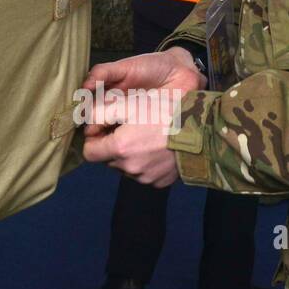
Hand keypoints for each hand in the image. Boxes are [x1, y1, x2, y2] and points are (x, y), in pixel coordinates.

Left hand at [77, 49, 205, 187]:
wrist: (202, 132)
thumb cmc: (164, 113)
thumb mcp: (129, 105)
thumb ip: (101, 114)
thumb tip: (86, 126)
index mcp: (119, 150)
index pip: (89, 153)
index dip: (94, 139)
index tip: (104, 128)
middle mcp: (129, 169)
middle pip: (107, 160)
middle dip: (111, 145)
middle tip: (127, 128)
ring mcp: (146, 179)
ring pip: (125, 167)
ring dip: (128, 154)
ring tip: (145, 136)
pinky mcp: (160, 183)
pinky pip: (143, 174)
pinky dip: (145, 163)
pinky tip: (157, 148)